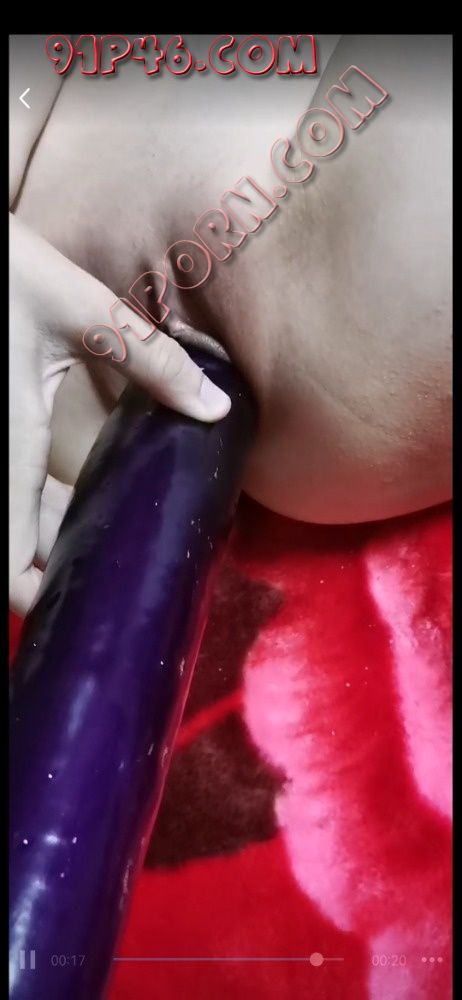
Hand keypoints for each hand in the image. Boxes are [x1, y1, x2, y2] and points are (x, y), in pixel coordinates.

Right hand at [9, 214, 230, 615]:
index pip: (7, 553)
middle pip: (8, 544)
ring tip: (101, 538)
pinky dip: (32, 503)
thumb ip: (152, 360)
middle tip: (109, 574)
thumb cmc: (8, 272)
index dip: (30, 595)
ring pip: (8, 515)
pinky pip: (9, 483)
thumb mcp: (83, 310)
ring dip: (43, 534)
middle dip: (51, 567)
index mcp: (7, 444)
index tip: (72, 608)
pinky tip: (69, 495)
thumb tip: (215, 406)